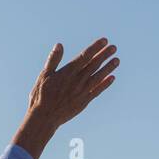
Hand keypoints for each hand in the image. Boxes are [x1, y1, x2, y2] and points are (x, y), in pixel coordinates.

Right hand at [13, 38, 118, 158]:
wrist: (44, 117)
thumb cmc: (41, 96)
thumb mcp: (44, 75)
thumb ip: (53, 60)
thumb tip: (59, 45)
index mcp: (68, 72)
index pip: (85, 56)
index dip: (95, 47)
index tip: (104, 41)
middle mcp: (78, 80)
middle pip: (94, 65)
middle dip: (104, 55)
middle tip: (114, 48)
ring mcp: (82, 91)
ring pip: (98, 77)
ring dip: (108, 68)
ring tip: (117, 60)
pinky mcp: (84, 102)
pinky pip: (97, 91)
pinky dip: (105, 84)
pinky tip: (112, 78)